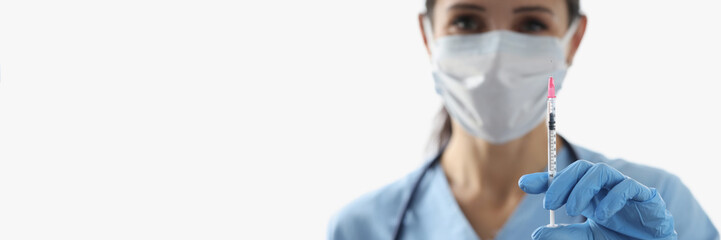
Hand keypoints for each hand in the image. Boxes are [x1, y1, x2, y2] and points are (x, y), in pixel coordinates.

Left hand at [518, 160, 676, 239]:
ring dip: (582, 188)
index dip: (544, 179)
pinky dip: (611, 198)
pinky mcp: (644, 195)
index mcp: (588, 193)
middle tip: (549, 202)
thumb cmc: (620, 237)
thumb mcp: (587, 237)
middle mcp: (604, 186)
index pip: (563, 179)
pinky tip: (601, 214)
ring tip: (571, 209)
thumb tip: (536, 234)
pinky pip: (626, 186)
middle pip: (580, 168)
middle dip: (561, 182)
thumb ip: (564, 233)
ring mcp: (623, 187)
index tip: (524, 184)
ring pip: (600, 171)